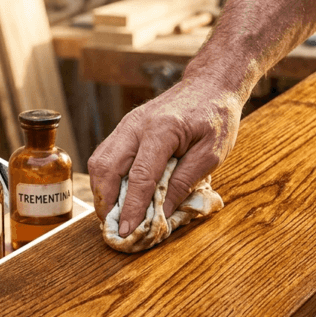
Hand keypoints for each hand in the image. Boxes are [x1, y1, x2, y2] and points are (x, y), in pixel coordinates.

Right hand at [88, 78, 240, 235]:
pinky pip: (105, 155)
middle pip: (107, 167)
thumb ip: (184, 183)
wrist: (210, 85)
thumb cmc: (216, 117)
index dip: (131, 207)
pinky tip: (116, 195)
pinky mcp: (125, 128)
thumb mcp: (211, 155)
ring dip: (102, 191)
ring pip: (99, 161)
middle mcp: (137, 125)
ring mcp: (127, 124)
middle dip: (106, 201)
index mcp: (162, 130)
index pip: (139, 176)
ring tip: (113, 214)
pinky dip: (106, 179)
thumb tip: (161, 213)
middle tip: (114, 227)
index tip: (127, 231)